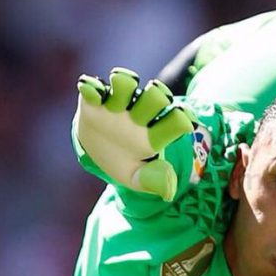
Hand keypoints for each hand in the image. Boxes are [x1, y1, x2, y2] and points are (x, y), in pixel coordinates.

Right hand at [76, 68, 193, 200]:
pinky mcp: (94, 100)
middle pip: (155, 97)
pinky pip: (94, 88)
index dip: (181, 119)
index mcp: (156, 132)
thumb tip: (168, 192)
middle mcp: (140, 113)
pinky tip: (91, 92)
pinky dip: (92, 87)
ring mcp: (117, 104)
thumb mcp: (137, 177)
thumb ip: (152, 180)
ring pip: (126, 85)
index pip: (175, 120)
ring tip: (120, 83)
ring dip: (125, 83)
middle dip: (156, 96)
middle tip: (156, 97)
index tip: (184, 121)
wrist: (99, 151)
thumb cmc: (125, 162)